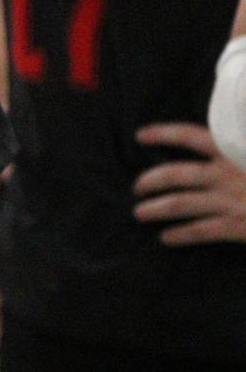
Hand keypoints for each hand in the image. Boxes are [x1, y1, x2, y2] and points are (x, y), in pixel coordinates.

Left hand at [132, 122, 245, 243]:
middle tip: (136, 187)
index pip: (190, 135)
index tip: (140, 135)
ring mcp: (230, 201)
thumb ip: (240, 146)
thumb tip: (225, 139)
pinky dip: (180, 235)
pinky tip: (166, 238)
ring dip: (155, 209)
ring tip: (139, 213)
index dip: (162, 133)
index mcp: (235, 151)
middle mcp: (226, 174)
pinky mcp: (237, 226)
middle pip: (175, 174)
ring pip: (180, 204)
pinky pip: (201, 231)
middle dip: (150, 180)